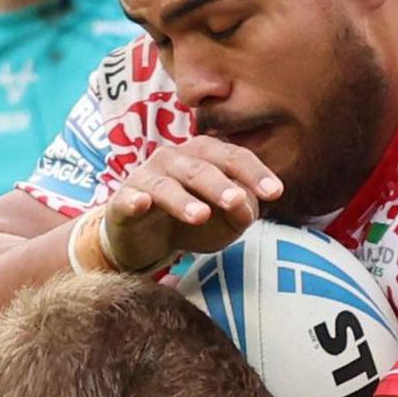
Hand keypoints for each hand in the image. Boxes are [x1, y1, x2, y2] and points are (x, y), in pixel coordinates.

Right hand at [93, 139, 285, 270]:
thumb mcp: (224, 222)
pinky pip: (128, 199)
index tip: (275, 193)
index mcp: (203, 156)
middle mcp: (173, 159)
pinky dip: (134, 200)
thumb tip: (248, 207)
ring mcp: (145, 178)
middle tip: (237, 201)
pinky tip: (141, 204)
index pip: (233, 158)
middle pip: (200, 167)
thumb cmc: (191, 222)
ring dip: (183, 200)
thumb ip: (241, 212)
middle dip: (220, 184)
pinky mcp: (121, 202)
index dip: (254, 173)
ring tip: (201, 216)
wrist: (145, 240)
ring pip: (166, 185)